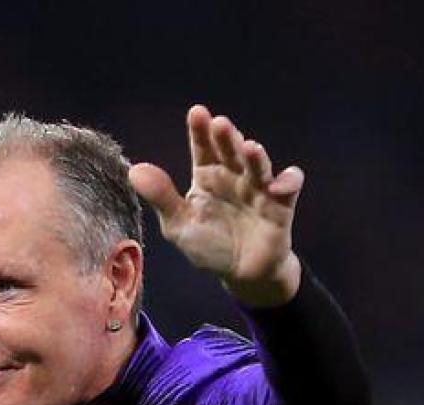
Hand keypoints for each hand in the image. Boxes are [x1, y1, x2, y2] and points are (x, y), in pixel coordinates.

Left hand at [129, 105, 303, 307]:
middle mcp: (233, 176)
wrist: (241, 274)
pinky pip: (289, 187)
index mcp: (206, 176)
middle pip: (230, 151)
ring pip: (258, 166)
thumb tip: (134, 169)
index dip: (200, 131)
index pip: (203, 148)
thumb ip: (161, 197)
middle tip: (220, 124)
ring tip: (250, 147)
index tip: (197, 113)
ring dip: (256, 156)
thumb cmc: (209, 245)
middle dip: (226, 137)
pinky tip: (279, 184)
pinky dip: (288, 181)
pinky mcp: (279, 205)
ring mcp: (257, 188)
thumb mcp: (179, 224)